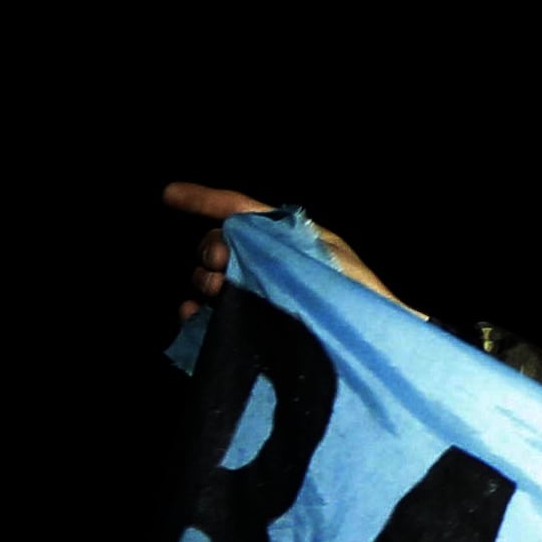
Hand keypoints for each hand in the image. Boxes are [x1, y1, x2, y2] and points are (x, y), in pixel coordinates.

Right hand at [167, 180, 413, 322]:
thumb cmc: (359, 299)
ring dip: (204, 281)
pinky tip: (191, 314)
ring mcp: (256, 295)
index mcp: (286, 238)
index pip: (239, 209)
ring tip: (216, 293)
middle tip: (220, 266)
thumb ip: (281, 242)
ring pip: (210, 277)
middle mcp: (267, 262)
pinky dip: (194, 313)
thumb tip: (232, 234)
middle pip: (218, 242)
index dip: (202, 199)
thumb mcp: (326, 259)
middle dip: (210, 249)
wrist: (372, 347)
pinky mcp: (250, 328)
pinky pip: (208, 314)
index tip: (168, 194)